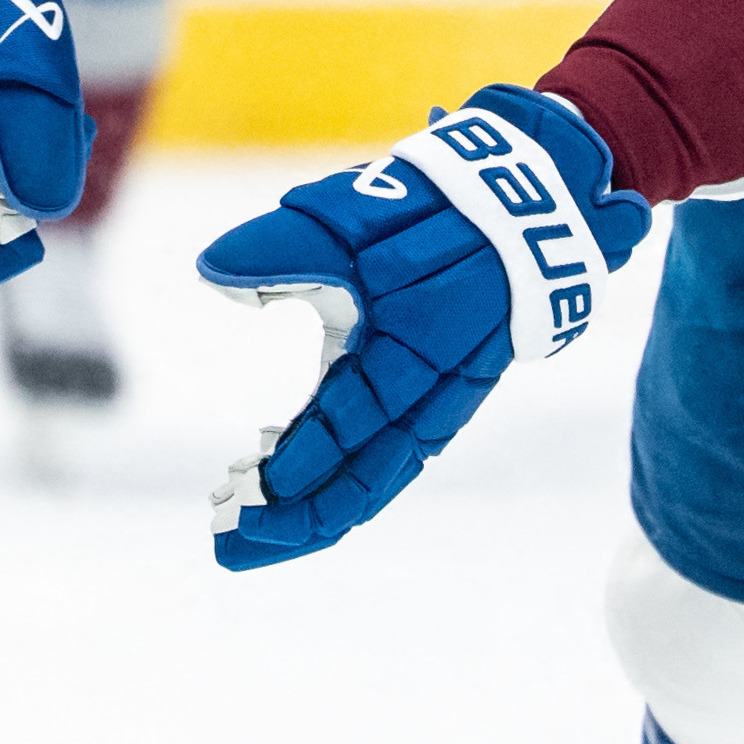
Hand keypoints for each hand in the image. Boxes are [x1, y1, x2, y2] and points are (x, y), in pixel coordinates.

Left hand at [196, 86, 644, 569]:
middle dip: (300, 520)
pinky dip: (348, 482)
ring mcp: (443, 399)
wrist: (532, 198)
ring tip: (251, 538)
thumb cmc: (435, 203)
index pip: (351, 427)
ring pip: (382, 477)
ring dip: (320, 512)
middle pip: (368, 479)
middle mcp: (434, 388)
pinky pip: (395, 458)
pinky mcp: (443, 397)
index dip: (300, 465)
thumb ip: (285, 245)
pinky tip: (297, 492)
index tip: (245, 488)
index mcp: (414, 346)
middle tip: (228, 545)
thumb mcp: (358, 212)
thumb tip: (212, 272)